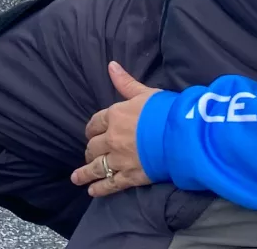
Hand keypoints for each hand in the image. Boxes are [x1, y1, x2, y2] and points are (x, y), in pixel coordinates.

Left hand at [71, 61, 159, 197]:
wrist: (180, 136)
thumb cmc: (165, 111)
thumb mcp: (145, 93)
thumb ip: (126, 83)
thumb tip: (111, 66)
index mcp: (114, 116)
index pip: (95, 123)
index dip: (92, 129)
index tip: (91, 133)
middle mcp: (112, 139)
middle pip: (94, 147)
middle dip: (91, 150)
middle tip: (90, 154)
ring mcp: (120, 159)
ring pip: (97, 167)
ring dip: (85, 173)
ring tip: (76, 178)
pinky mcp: (130, 176)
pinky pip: (110, 184)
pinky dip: (100, 189)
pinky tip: (92, 191)